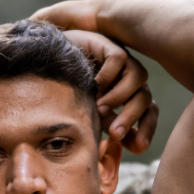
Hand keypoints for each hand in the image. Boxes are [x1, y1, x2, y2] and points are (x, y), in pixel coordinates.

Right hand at [60, 28, 158, 154]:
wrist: (45, 66)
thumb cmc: (68, 94)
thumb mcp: (91, 116)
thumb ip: (109, 129)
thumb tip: (127, 148)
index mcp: (128, 97)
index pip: (148, 111)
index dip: (147, 128)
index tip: (139, 148)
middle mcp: (127, 80)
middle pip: (145, 97)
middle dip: (131, 118)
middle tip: (115, 134)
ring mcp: (119, 63)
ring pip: (139, 77)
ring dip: (121, 97)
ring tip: (100, 108)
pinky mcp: (107, 45)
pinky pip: (120, 59)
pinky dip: (110, 74)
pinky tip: (95, 85)